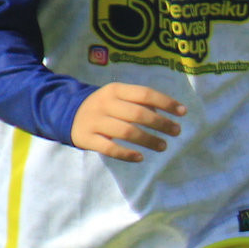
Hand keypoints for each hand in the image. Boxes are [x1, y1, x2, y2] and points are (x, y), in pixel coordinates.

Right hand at [70, 82, 184, 160]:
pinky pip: (109, 148)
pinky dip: (126, 154)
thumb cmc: (103, 107)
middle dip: (161, 124)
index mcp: (115, 90)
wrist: (65, 112)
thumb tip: (164, 115)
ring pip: (126, 132)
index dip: (166, 103)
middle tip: (176, 132)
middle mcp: (105, 104)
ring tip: (163, 146)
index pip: (145, 94)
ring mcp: (95, 122)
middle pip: (138, 114)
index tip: (183, 112)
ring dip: (148, 140)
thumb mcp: (118, 98)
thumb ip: (139, 103)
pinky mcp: (87, 138)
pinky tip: (140, 157)